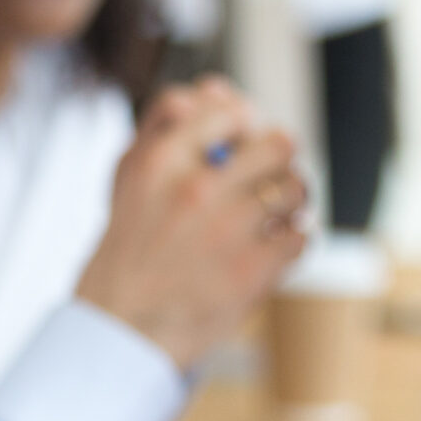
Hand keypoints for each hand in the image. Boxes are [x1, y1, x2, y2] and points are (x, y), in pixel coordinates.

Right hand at [74, 77, 309, 370]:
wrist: (119, 331)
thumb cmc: (128, 254)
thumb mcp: (130, 181)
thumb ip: (167, 128)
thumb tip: (213, 89)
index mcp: (162, 161)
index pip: (231, 111)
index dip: (245, 128)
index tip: (240, 149)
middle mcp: (195, 189)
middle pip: (279, 143)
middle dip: (279, 162)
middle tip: (270, 180)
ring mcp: (227, 230)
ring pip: (295, 188)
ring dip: (292, 202)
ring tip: (274, 217)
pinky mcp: (252, 271)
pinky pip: (300, 236)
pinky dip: (292, 241)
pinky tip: (271, 250)